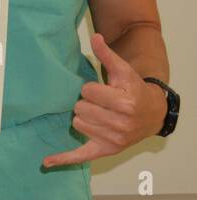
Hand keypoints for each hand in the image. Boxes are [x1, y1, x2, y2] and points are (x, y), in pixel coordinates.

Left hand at [44, 32, 169, 167]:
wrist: (153, 114)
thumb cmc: (135, 91)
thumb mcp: (123, 71)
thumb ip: (106, 55)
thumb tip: (95, 37)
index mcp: (125, 103)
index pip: (87, 92)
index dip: (91, 89)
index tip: (102, 90)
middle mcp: (120, 124)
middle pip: (80, 109)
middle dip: (88, 103)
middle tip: (102, 103)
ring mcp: (113, 139)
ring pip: (77, 124)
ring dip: (85, 118)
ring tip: (101, 114)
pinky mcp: (105, 151)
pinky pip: (80, 156)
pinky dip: (63, 159)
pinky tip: (46, 162)